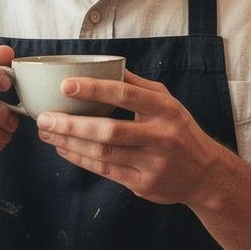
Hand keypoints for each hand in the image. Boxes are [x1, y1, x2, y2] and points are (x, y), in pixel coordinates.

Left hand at [35, 70, 224, 206]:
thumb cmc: (180, 131)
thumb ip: (138, 86)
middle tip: (44, 118)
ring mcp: (152, 163)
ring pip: (103, 153)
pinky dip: (80, 159)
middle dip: (71, 124)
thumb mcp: (168, 102)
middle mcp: (161, 136)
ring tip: (47, 133)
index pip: (125, 94)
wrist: (206, 175)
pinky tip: (63, 149)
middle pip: (109, 130)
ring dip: (70, 143)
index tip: (66, 85)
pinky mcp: (143, 184)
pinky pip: (105, 171)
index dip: (94, 89)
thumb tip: (105, 65)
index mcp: (165, 109)